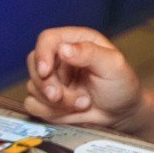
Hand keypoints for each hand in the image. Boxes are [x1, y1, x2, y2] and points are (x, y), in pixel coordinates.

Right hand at [23, 27, 145, 129]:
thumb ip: (90, 53)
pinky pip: (32, 105)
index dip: (42, 54)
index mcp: (77, 41)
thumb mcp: (113, 66)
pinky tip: (71, 110)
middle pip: (35, 65)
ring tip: (83, 102)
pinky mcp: (46, 98)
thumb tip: (64, 48)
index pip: (47, 39)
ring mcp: (52, 78)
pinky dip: (50, 112)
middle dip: (48, 85)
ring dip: (56, 102)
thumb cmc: (121, 85)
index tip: (46, 72)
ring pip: (33, 87)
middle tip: (63, 97)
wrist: (121, 113)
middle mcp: (60, 57)